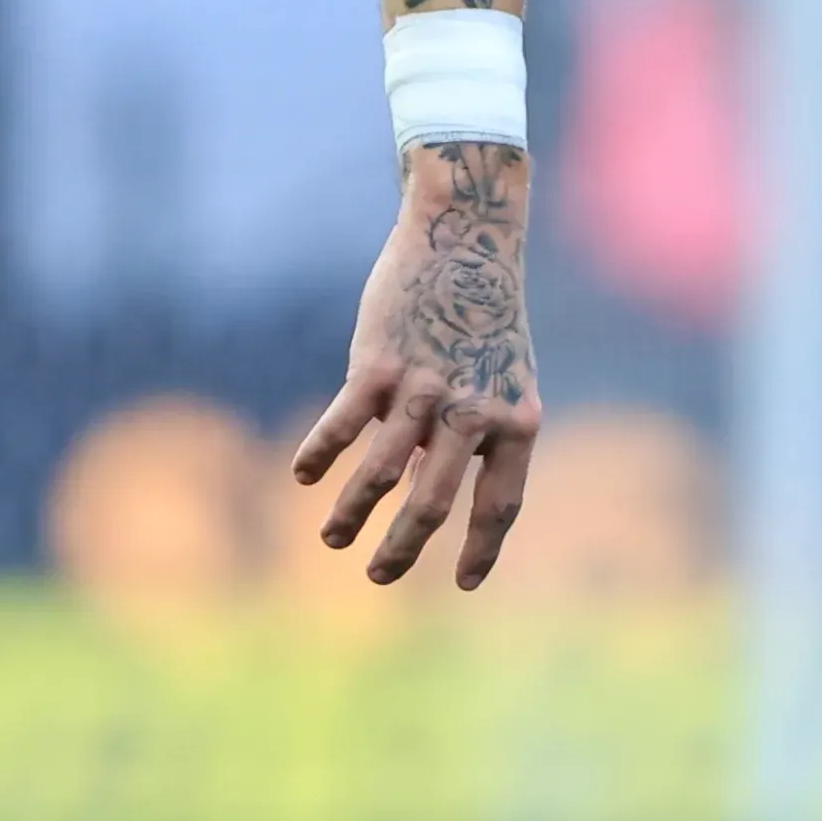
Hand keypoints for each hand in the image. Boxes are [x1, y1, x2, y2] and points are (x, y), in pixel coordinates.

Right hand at [293, 142, 542, 586]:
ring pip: (383, 472)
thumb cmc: (484, 315)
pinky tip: (303, 477)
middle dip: (403, 548)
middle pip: (436, 502)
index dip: (481, 548)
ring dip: (353, 514)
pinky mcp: (379, 363)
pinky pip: (344, 423)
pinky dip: (321, 454)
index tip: (463, 583)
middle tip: (378, 578)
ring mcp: (425, 388)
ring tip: (332, 542)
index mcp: (517, 421)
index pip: (502, 503)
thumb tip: (422, 484)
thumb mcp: (500, 377)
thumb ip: (473, 433)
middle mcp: (473, 412)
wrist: (467, 237)